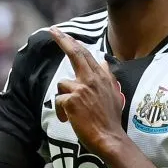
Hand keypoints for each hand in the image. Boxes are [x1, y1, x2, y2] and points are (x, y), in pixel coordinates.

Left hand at [50, 27, 126, 155]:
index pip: (85, 54)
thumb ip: (107, 77)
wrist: (109, 137)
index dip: (73, 42)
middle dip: (63, 40)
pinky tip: (69, 120)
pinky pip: (59, 101)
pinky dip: (62, 112)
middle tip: (52, 30)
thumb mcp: (114, 94)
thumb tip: (103, 61)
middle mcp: (91, 79)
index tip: (62, 33)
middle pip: (75, 54)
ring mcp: (81, 89)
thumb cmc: (110, 119)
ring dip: (64, 98)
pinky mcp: (72, 101)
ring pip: (63, 85)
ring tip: (73, 113)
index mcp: (101, 77)